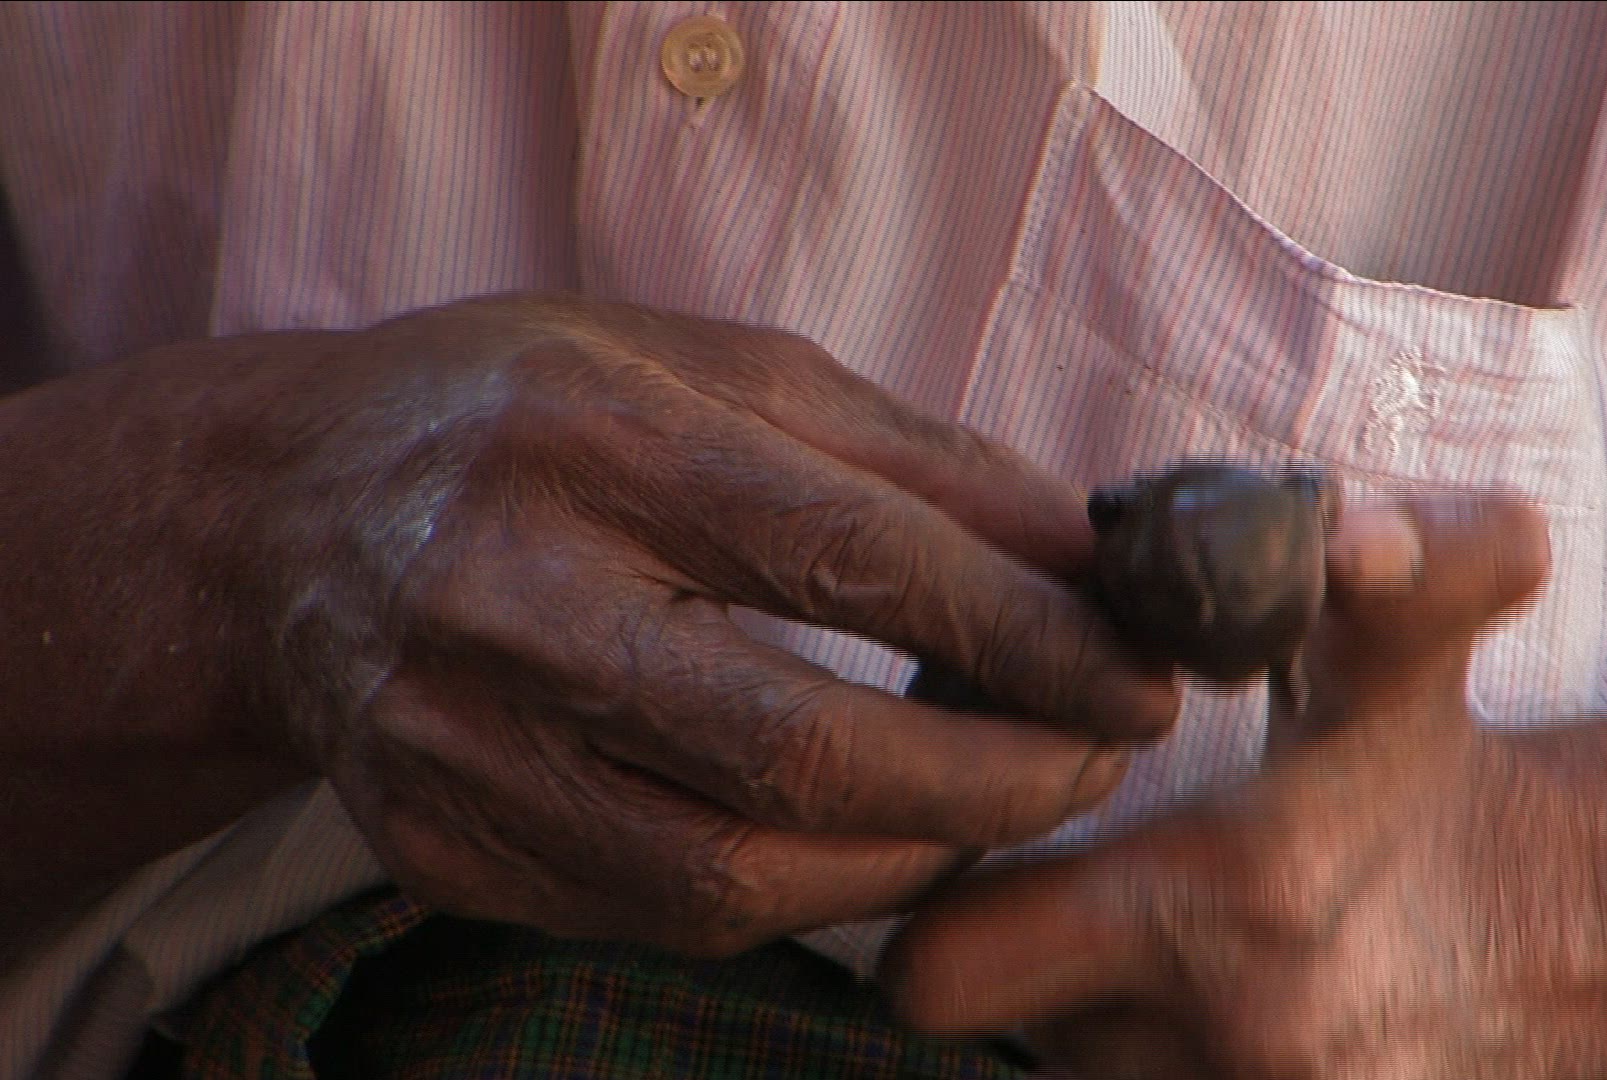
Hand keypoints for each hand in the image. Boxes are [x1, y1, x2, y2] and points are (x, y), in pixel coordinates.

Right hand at [1, 294, 1174, 952]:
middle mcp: (507, 599)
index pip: (856, 558)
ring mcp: (454, 744)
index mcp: (593, 440)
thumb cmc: (530, 416)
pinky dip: (803, 890)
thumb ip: (908, 458)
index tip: (1144, 674)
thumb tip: (1090, 552)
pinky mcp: (436, 845)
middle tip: (1101, 761)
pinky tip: (872, 838)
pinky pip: (661, 911)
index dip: (1028, 633)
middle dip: (998, 781)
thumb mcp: (713, 370)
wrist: (284, 521)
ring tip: (1004, 799)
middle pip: (800, 752)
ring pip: (735, 872)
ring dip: (917, 858)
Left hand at [885, 493, 1606, 1077]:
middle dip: (996, 945)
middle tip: (1049, 867)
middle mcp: (1229, 1050)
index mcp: (1231, 909)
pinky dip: (1136, 1041)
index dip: (931, 893)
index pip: (938, 967)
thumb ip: (1398, 557)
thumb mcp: (1412, 647)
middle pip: (983, 1016)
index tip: (987, 820)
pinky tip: (1188, 985)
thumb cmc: (1442, 779)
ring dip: (1078, 994)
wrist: (1572, 944)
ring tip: (1147, 921)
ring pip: (1057, 1055)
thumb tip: (1352, 535)